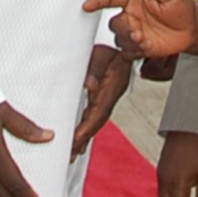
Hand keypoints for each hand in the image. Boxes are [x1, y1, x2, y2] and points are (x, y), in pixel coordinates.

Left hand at [71, 45, 132, 159]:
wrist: (127, 41)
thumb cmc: (110, 47)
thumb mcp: (101, 52)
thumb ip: (95, 67)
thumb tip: (90, 86)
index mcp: (114, 85)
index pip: (100, 110)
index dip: (87, 127)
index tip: (75, 140)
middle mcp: (112, 93)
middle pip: (98, 120)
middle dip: (84, 139)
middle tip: (70, 155)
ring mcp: (109, 95)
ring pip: (97, 120)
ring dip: (85, 137)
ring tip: (72, 154)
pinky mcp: (104, 95)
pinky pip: (95, 115)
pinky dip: (87, 128)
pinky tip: (79, 139)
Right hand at [82, 0, 195, 58]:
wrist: (192, 29)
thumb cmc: (182, 8)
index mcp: (134, 1)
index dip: (97, 2)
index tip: (86, 6)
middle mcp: (131, 16)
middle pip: (114, 23)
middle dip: (123, 28)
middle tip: (136, 31)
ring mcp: (134, 32)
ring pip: (119, 39)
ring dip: (128, 40)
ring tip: (143, 39)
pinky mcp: (139, 47)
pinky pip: (127, 52)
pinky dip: (133, 51)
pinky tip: (145, 46)